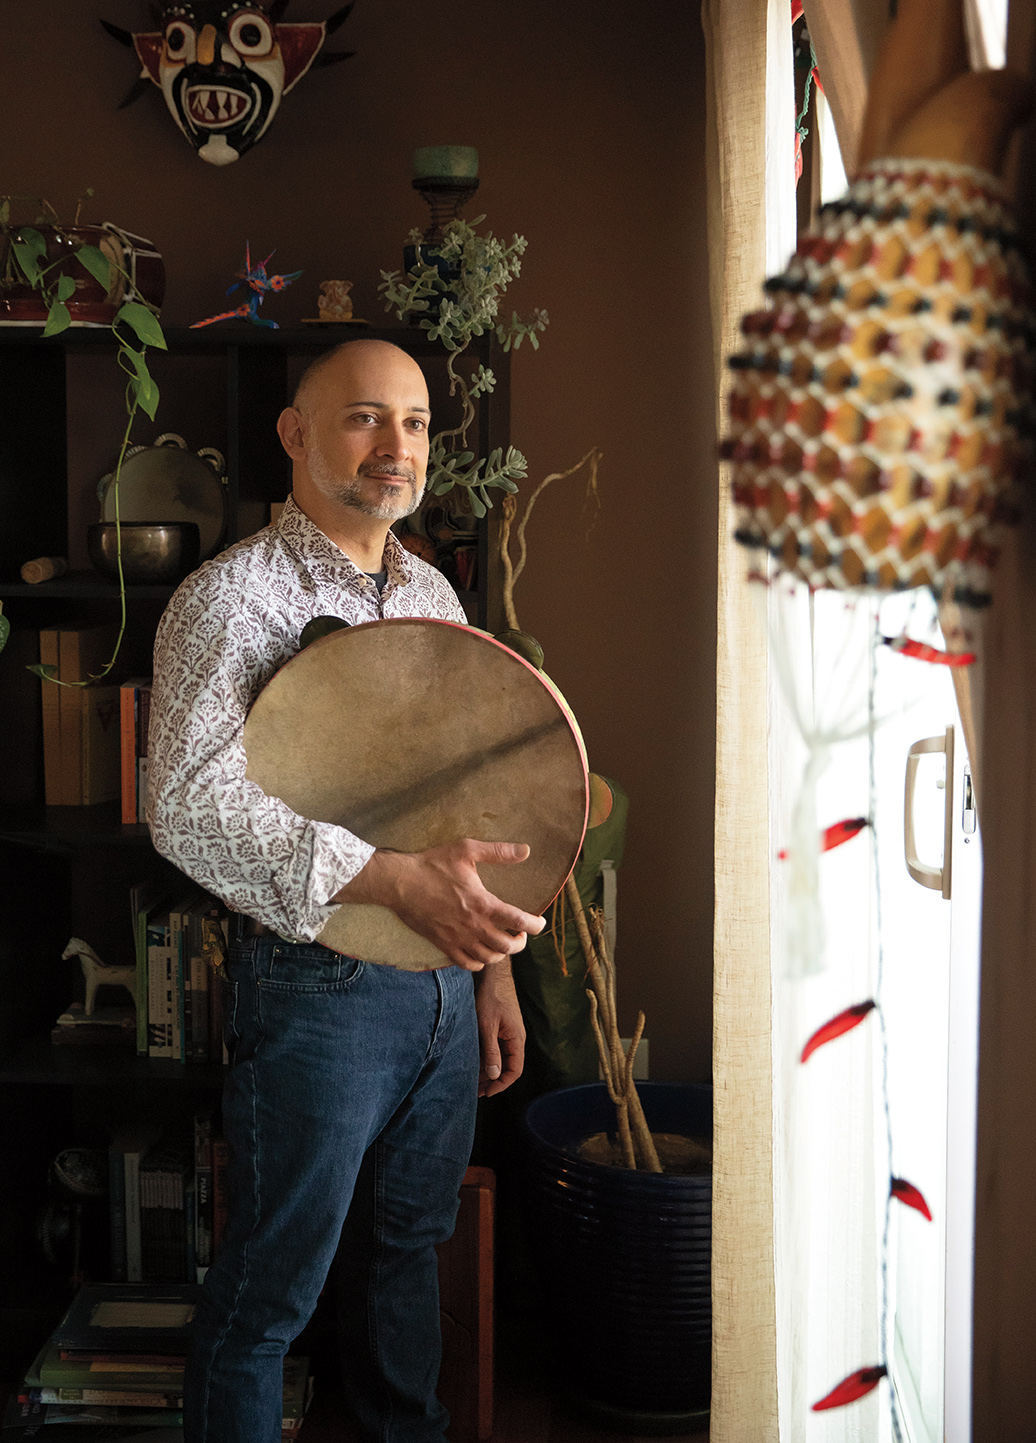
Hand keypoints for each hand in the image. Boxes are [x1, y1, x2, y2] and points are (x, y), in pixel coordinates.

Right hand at [332, 839, 545, 971]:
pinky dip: (479, 962)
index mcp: (483, 904)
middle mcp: (473, 926)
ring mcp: (457, 938)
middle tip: (521, 933)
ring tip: (502, 941)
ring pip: (488, 958)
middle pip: (507, 946)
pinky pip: (467, 964)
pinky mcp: (443, 945)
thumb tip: (526, 851)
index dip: (535, 925)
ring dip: (501, 953)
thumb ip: (498, 852)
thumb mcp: (467, 850)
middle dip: (520, 942)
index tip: (540, 922)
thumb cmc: (433, 864)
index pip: (518, 921)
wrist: (400, 882)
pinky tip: (481, 952)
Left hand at [475, 962, 525, 1096]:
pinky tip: (474, 1061)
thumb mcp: (487, 1026)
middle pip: (507, 1066)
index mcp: (516, 1039)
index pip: (515, 1070)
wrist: (492, 974)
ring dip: (488, 1069)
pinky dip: (487, 1056)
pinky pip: (496, 1047)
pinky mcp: (501, 1027)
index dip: (502, 1084)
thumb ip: (491, 1051)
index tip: (486, 1092)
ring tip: (472, 1080)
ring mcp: (509, 1032)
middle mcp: (515, 1038)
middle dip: (493, 1080)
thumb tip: (494, 1076)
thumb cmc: (490, 997)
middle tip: (475, 1090)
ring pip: (501, 1057)